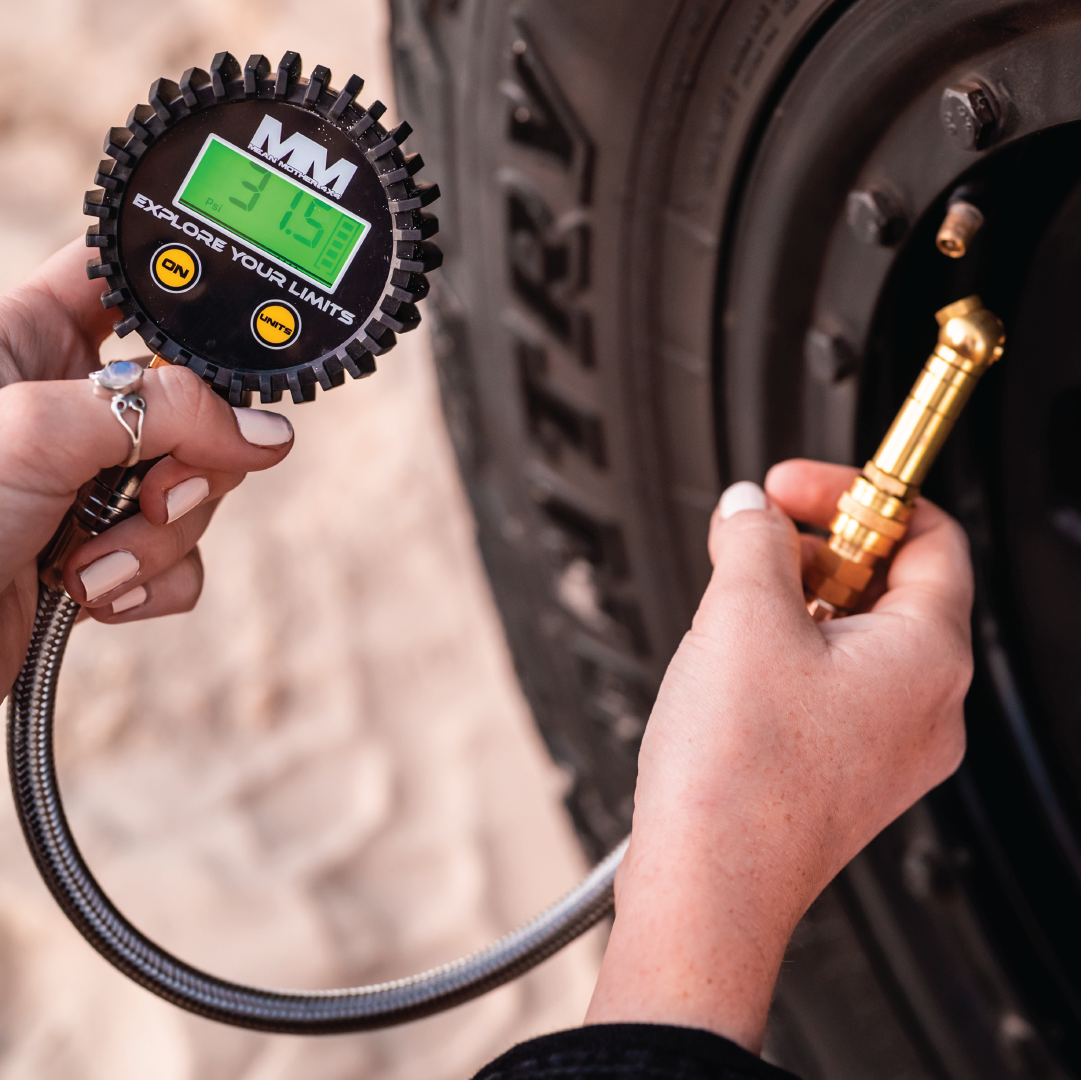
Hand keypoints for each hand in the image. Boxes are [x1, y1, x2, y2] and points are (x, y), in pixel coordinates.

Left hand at [0, 239, 294, 697]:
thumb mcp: (40, 434)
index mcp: (31, 340)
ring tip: (92, 561)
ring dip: (157, 535)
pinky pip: (182, 554)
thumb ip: (165, 412)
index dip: (186, 291)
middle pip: (192, 401)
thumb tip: (264, 430)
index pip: (127, 280)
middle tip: (157, 489)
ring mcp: (93, 482)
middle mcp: (71, 409)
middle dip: (190, 458)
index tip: (241, 328)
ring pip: (195, 484)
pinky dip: (152, 580)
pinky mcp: (109, 550)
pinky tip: (94, 593)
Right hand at [585, 460, 972, 1050]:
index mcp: (928, 658)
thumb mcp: (741, 614)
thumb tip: (750, 509)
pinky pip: (828, 686)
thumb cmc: (738, 776)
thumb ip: (753, 538)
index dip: (861, 494)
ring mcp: (886, 747)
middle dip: (813, 550)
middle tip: (752, 544)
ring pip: (851, 636)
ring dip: (790, 602)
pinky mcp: (842, 774)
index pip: (932, 537)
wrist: (705, 887)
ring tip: (728, 614)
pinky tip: (728, 668)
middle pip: (887, 585)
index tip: (797, 487)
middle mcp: (925, 707)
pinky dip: (782, 655)